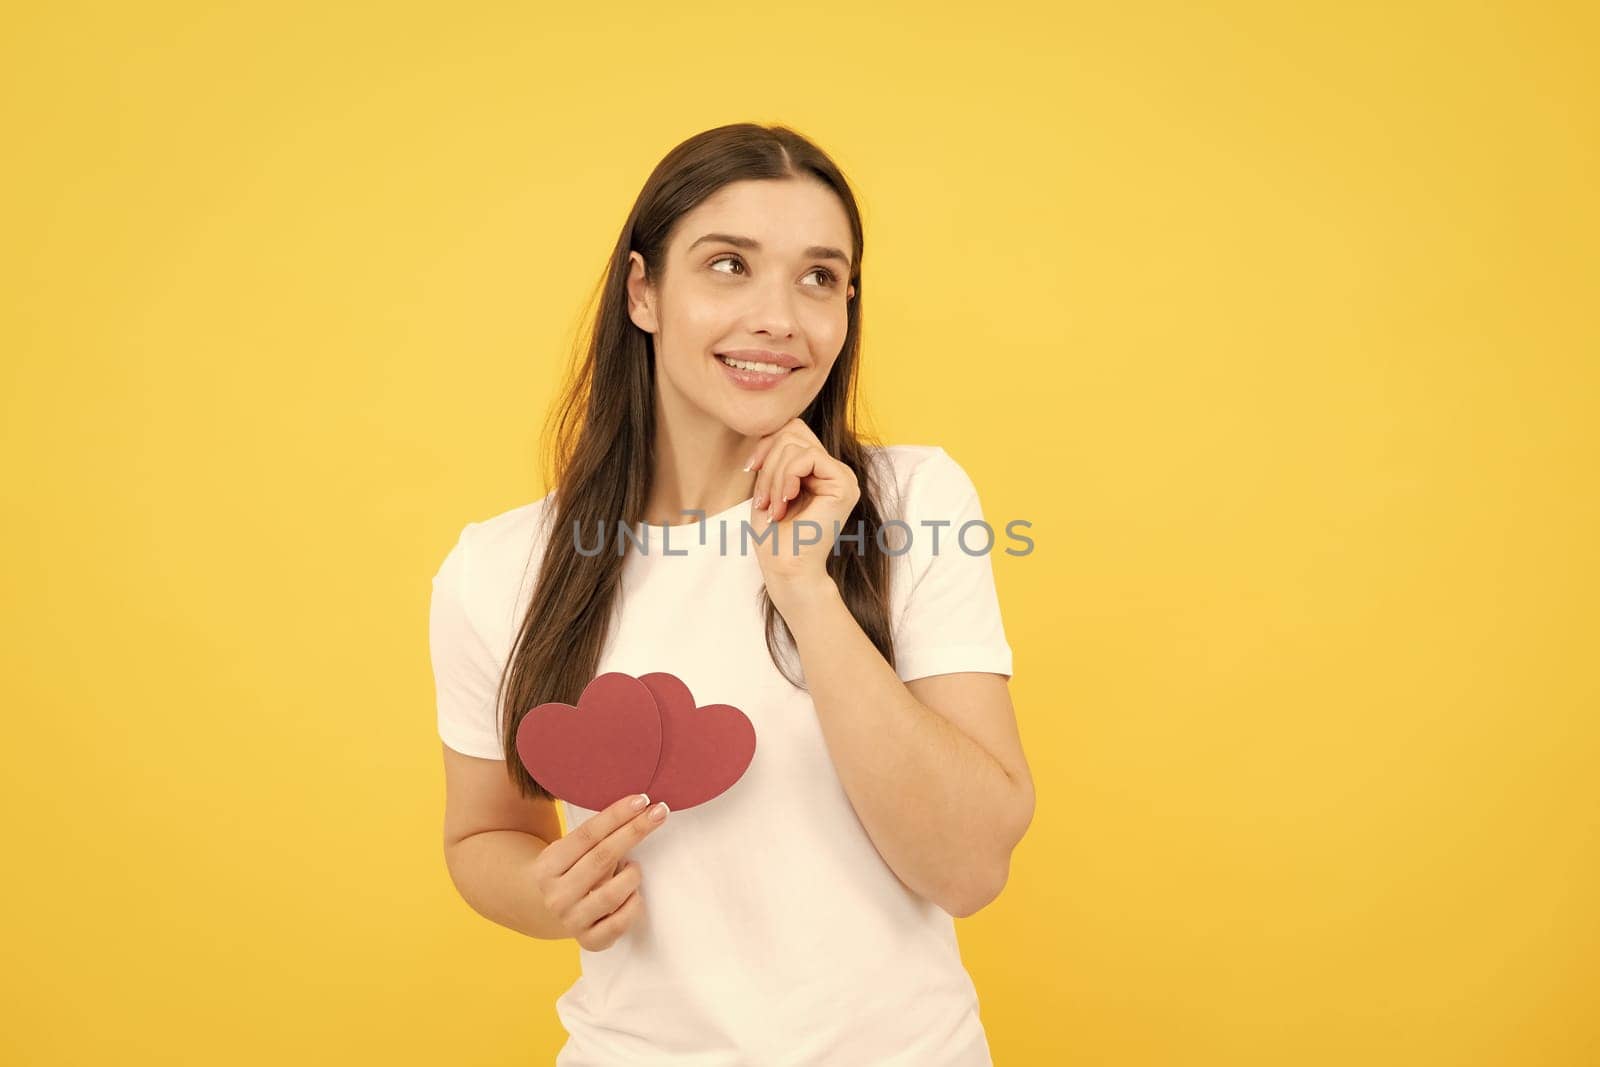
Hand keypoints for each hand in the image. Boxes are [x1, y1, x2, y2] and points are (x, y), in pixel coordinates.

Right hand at [529, 792, 669, 949]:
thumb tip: (639, 807)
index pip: (588, 835)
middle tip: (659, 813)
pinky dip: (633, 904)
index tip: (643, 800)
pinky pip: (620, 923)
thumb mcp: (571, 849)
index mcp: (548, 865)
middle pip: (602, 858)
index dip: (617, 815)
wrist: (548, 908)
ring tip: (633, 867)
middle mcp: (556, 895)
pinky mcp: (589, 941)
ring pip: (613, 894)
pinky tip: (633, 894)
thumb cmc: (572, 869)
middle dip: (634, 831)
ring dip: (632, 875)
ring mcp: (570, 920)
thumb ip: (597, 835)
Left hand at [746, 418, 860, 593]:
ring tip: (772, 506)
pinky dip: (787, 476)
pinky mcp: (844, 484)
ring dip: (773, 476)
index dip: (766, 444)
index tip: (750, 470)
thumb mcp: (769, 485)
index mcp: (819, 470)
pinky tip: (785, 500)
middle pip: (793, 430)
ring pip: (796, 444)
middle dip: (769, 460)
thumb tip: (769, 425)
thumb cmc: (774, 535)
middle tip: (763, 497)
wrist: (786, 568)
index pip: (791, 431)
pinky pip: (808, 457)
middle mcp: (835, 470)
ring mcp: (843, 476)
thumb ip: (775, 456)